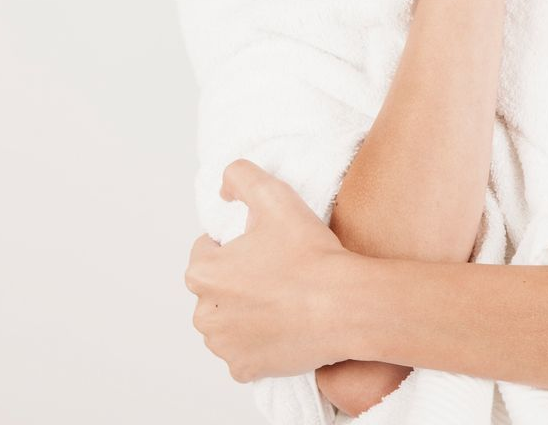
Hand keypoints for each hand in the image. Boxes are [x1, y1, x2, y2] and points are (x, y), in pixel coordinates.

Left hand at [184, 159, 352, 381]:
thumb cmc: (310, 254)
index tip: (265, 244)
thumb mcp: (275, 196)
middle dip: (237, 279)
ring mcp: (224, 347)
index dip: (236, 242)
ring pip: (227, 321)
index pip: (207, 250)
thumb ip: (240, 176)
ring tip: (283, 296)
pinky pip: (244, 352)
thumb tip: (224, 187)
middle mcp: (204, 315)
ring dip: (246, 310)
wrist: (344, 305)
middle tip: (277, 269)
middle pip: (215, 288)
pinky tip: (284, 324)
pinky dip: (259, 341)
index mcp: (203, 274)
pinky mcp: (245, 370)